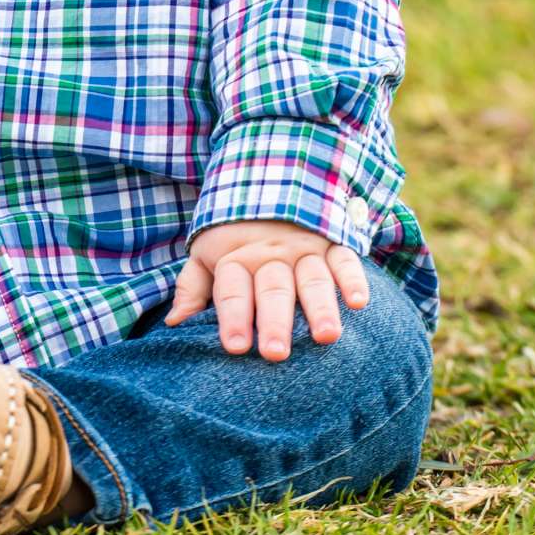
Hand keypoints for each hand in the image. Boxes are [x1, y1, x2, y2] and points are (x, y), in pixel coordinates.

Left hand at [166, 217, 368, 361]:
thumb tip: (174, 324)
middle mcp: (270, 256)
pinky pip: (344, 259)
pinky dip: (353, 278)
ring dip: (320, 307)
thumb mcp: (207, 254)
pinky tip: (359, 303)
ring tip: (325, 337)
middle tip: (276, 353)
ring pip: (312, 279)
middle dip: (275, 321)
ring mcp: (303, 250)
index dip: (233, 317)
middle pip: (272, 289)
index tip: (235, 347)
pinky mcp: (331, 244)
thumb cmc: (233, 236)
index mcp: (236, 259)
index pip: (232, 290)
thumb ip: (193, 288)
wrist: (267, 181)